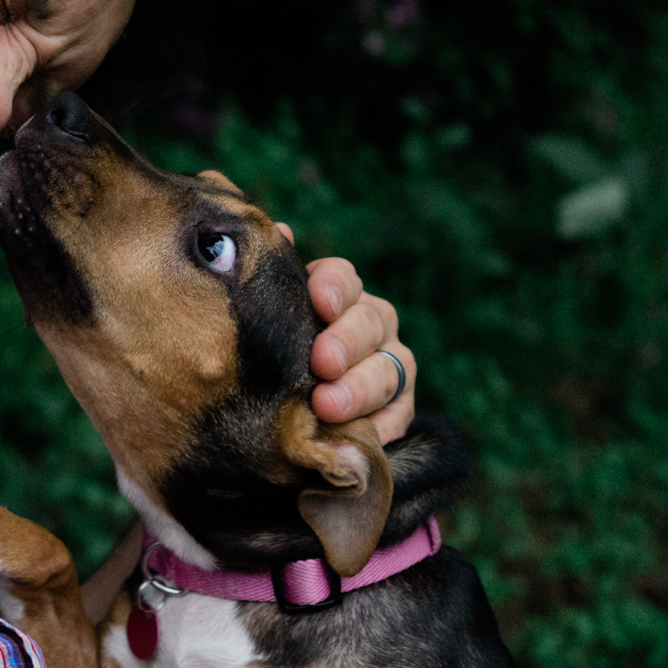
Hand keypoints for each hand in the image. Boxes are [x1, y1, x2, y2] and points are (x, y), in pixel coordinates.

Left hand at [277, 225, 414, 444]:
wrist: (292, 413)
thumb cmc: (275, 353)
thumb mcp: (268, 318)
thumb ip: (273, 281)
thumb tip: (280, 232)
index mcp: (338, 295)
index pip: (343, 278)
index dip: (334, 287)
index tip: (319, 301)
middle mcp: (371, 323)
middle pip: (369, 323)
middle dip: (346, 342)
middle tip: (321, 362)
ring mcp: (390, 365)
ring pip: (390, 369)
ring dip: (359, 388)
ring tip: (327, 406)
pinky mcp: (399, 407)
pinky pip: (399, 415)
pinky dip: (381, 425)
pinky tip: (360, 435)